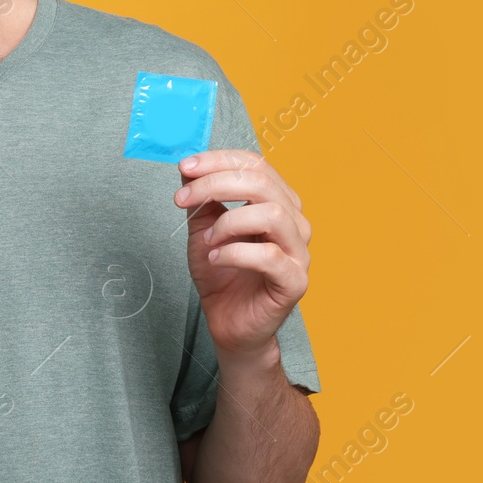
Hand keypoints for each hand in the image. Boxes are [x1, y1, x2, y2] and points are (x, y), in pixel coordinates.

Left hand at [175, 150, 311, 365]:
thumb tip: (187, 165)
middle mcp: (295, 223)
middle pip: (262, 183)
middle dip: (216, 184)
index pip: (256, 165)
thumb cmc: (222, 274)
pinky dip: (235, 253)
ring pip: (272, 214)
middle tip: (183, 198)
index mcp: (278, 202)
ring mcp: (299, 252)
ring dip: (229, 221)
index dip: (219, 160)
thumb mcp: (203, 228)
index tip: (185, 166)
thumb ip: (200, 198)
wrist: (228, 322)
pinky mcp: (295, 281)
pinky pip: (269, 256)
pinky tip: (216, 258)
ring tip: (207, 239)